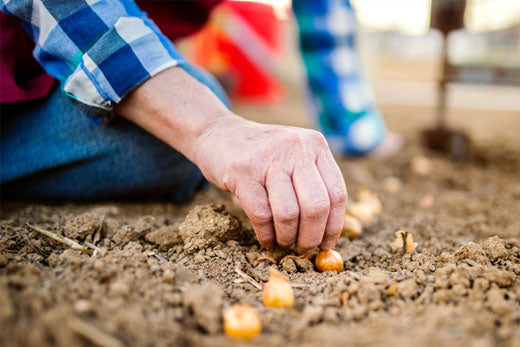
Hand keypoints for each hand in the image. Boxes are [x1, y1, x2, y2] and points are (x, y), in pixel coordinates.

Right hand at [193, 118, 346, 253]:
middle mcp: (295, 148)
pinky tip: (266, 239)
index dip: (334, 226)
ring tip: (282, 243)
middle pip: (316, 206)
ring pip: (289, 214)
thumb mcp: (293, 155)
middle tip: (303, 249)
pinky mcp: (242, 172)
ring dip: (287, 238)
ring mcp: (268, 158)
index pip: (336, 194)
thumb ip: (313, 181)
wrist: (216, 132)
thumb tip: (329, 232)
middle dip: (311, 237)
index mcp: (315, 144)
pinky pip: (261, 215)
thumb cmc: (261, 154)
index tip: (326, 245)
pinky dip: (266, 234)